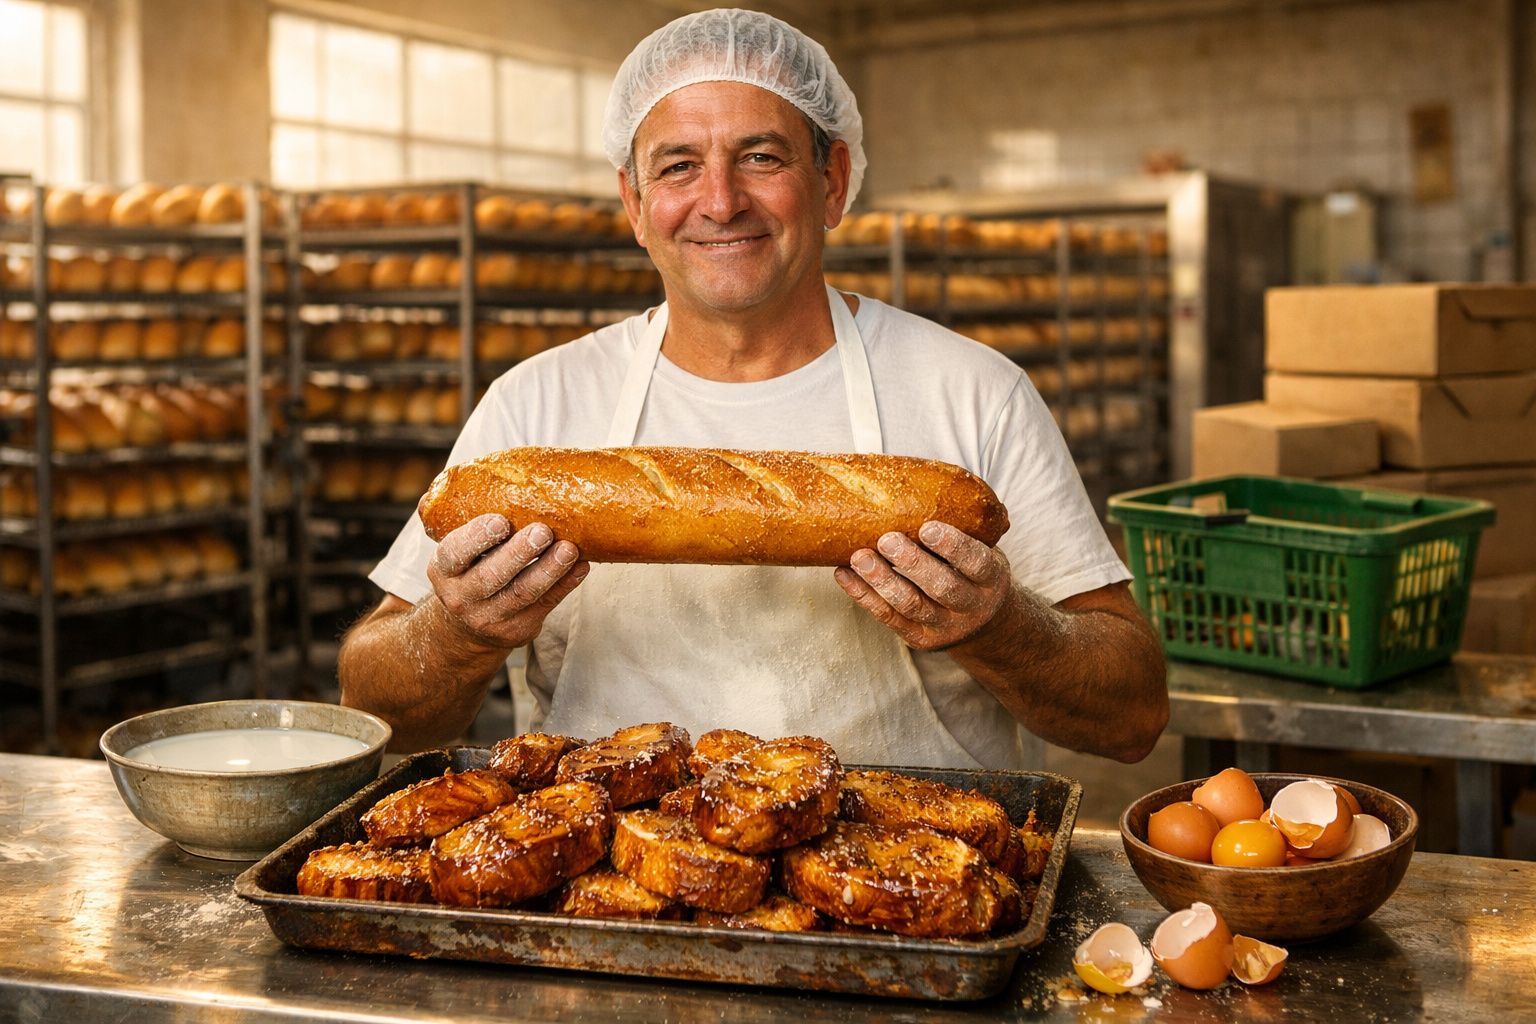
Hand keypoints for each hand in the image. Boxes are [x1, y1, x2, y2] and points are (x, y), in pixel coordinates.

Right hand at [425, 513, 588, 648]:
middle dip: (518, 553)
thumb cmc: (470, 571)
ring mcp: (490, 617)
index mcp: (444, 569)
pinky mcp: (518, 629)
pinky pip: (545, 604)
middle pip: (491, 576)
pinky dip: (565, 585)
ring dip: (549, 569)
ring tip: (569, 548)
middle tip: (542, 531)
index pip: (455, 554)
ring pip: (522, 593)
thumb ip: (474, 526)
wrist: (467, 627)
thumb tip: (507, 472)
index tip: (500, 521)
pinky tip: (581, 566)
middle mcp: (462, 596)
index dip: (477, 538)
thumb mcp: (458, 553)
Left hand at [833, 521, 1012, 651]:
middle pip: (942, 587)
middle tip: (887, 540)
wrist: (984, 623)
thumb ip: (964, 527)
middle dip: (912, 563)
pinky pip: (887, 617)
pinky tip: (845, 575)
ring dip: (881, 580)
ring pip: (910, 605)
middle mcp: (971, 606)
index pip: (976, 563)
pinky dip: (863, 595)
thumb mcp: (984, 550)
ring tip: (859, 557)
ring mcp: (944, 626)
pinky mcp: (918, 637)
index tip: (928, 527)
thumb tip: (923, 481)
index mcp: (991, 579)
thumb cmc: (974, 572)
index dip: (952, 546)